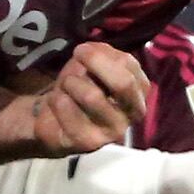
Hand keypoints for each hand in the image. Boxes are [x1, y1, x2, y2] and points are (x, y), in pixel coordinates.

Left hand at [26, 43, 149, 153]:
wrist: (55, 121)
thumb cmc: (78, 88)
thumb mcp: (91, 65)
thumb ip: (101, 54)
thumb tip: (95, 50)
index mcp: (138, 91)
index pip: (129, 66)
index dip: (102, 54)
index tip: (82, 49)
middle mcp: (133, 113)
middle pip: (123, 84)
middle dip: (95, 62)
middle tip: (76, 55)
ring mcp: (113, 132)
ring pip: (93, 96)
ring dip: (71, 82)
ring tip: (65, 86)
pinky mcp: (90, 144)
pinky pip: (69, 110)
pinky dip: (56, 99)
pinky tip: (57, 102)